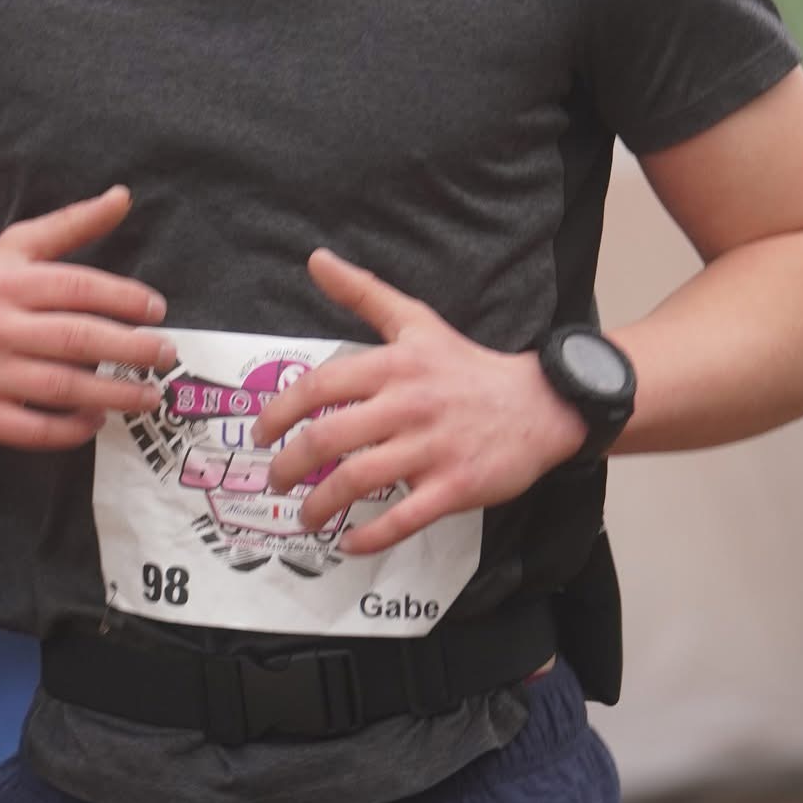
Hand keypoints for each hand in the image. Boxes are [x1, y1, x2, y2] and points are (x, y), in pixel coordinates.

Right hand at [0, 186, 175, 447]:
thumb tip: (123, 197)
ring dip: (115, 394)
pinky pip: (36, 429)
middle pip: (78, 339)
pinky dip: (73, 429)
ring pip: (63, 387)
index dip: (125, 299)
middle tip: (166, 355)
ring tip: (148, 395)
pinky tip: (97, 420)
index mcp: (7, 282)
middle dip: (132, 349)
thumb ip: (69, 226)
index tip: (157, 309)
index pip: (78, 287)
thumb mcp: (13, 252)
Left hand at [249, 249, 586, 553]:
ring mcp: (431, 448)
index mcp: (393, 366)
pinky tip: (349, 543)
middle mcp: (407, 405)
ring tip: (306, 517)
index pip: (318, 388)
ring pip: (358, 481)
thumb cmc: (468, 366)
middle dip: (290, 467)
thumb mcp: (416, 321)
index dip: (279, 413)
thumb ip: (363, 293)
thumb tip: (316, 259)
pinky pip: (403, 518)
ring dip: (320, 505)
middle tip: (277, 480)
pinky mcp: (455, 487)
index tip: (261, 434)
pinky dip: (370, 537)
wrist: (541, 404)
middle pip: (328, 440)